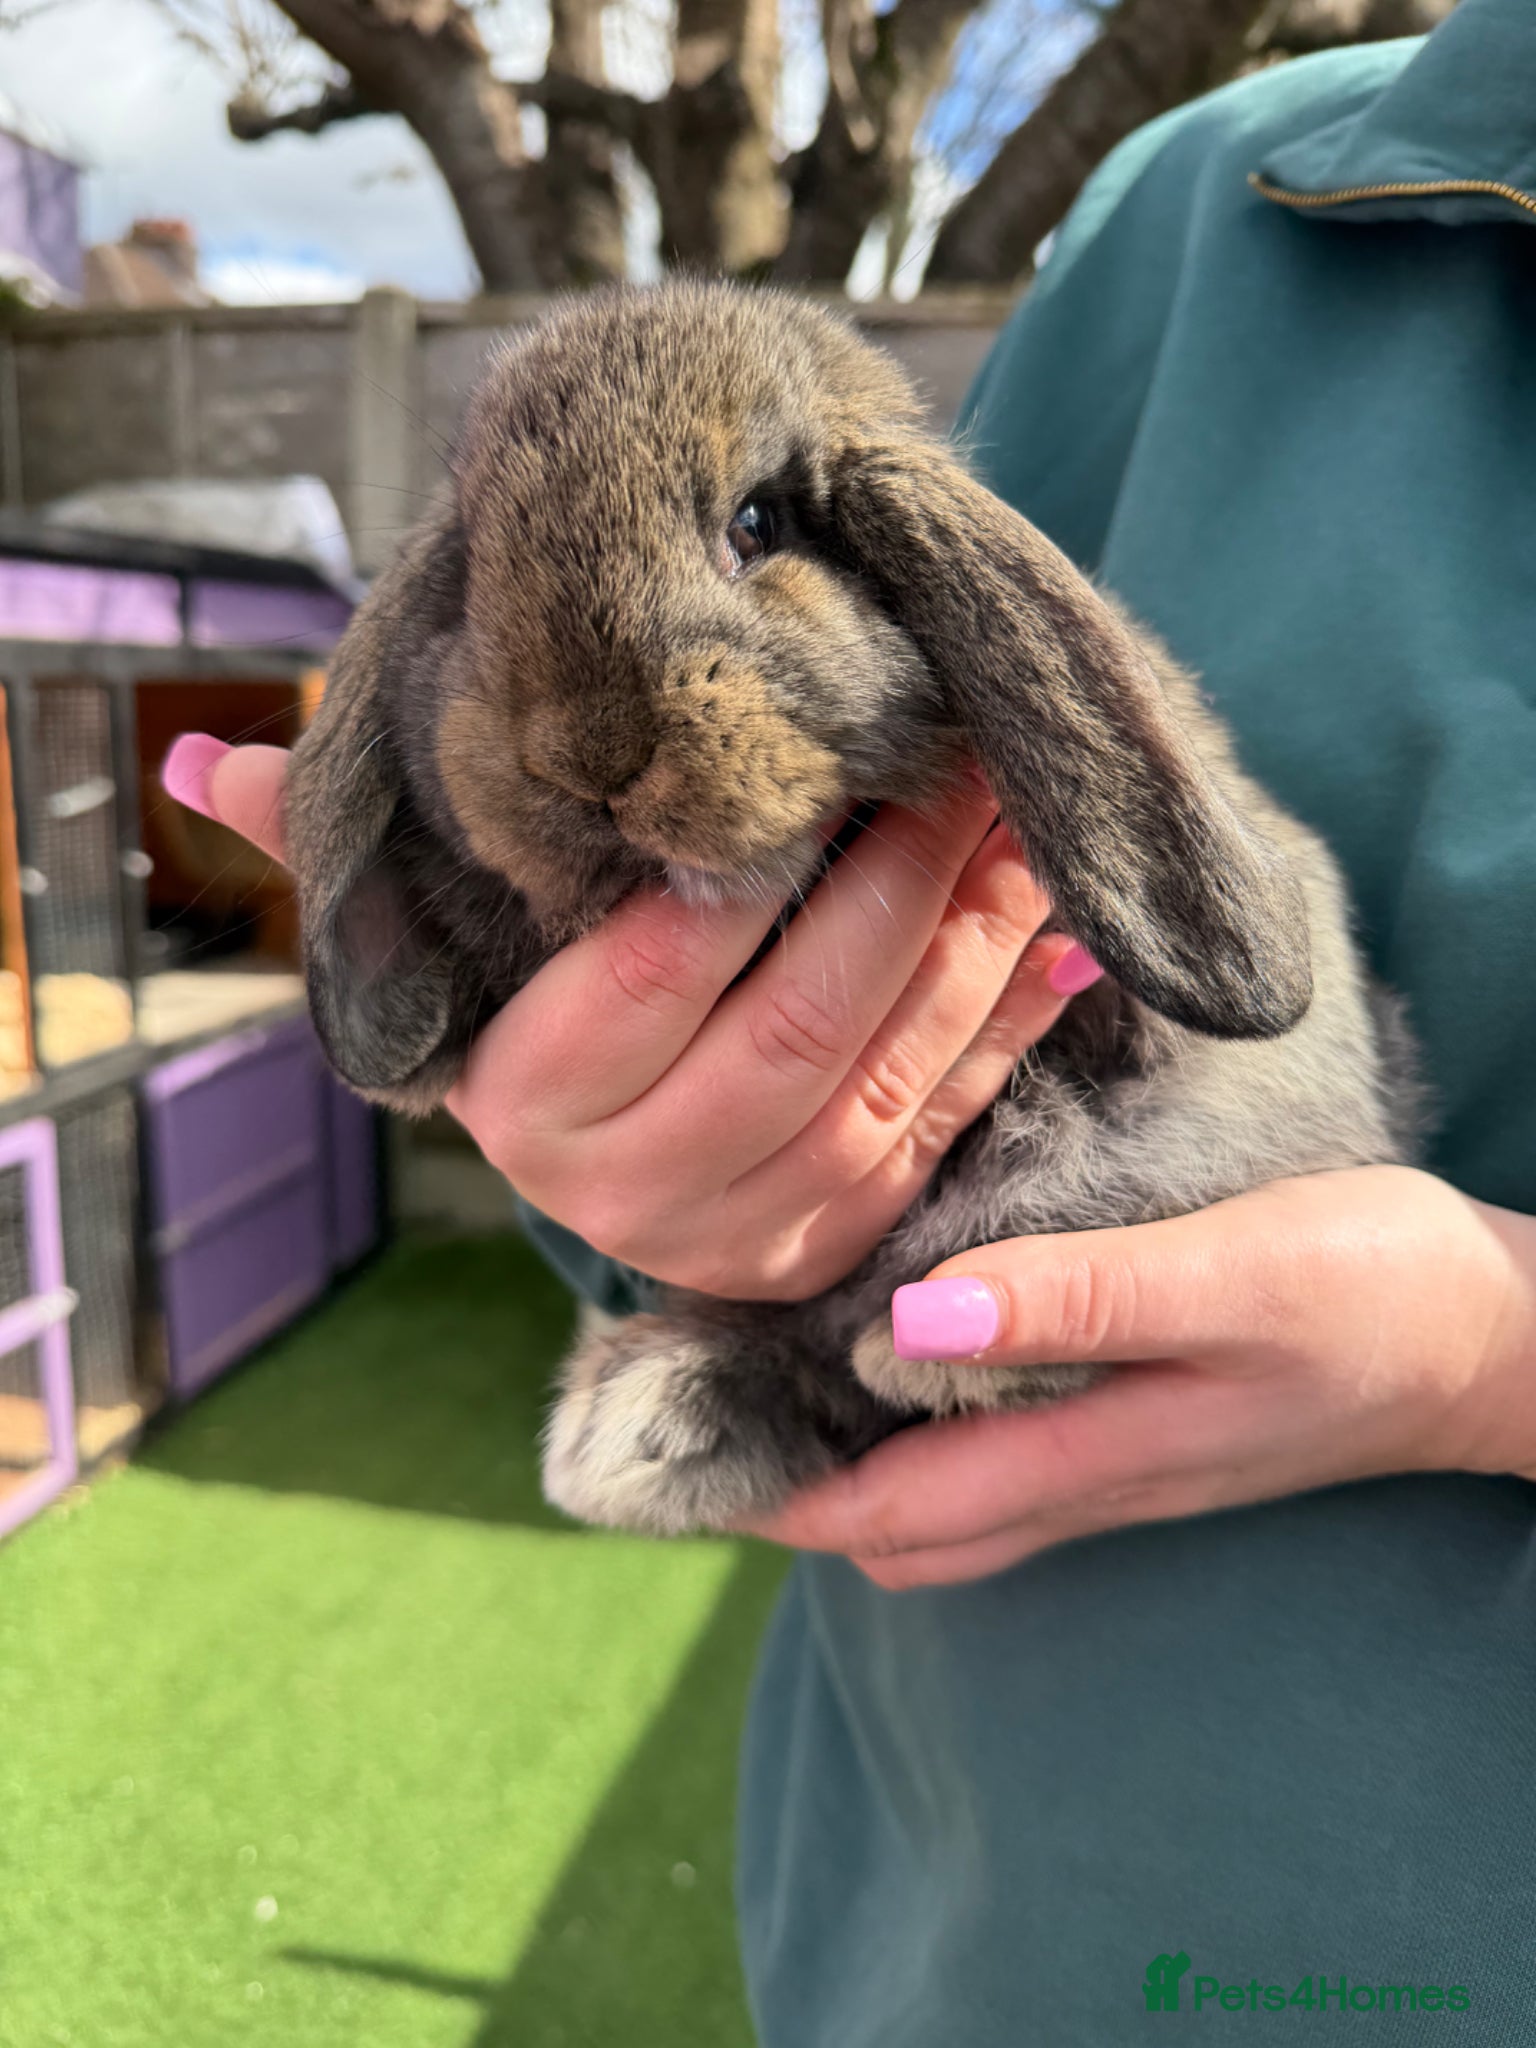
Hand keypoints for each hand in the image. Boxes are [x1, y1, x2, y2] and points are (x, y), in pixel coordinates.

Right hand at [162, 734, 1097, 1299]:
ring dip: (980, 934)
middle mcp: (637, 1187)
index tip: (818, 752)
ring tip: (1025, 810)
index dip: (748, 864)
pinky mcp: (850, 1239)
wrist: (610, 1170)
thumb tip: (209, 768)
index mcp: (527, 1104)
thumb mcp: (445, 948)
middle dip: (901, 878)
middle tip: (961, 748)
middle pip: (801, 1024)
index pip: (652, 971)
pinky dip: (1017, 1019)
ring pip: (895, 1070)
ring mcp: (759, 1229)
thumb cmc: (524, 1015)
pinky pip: (953, 1120)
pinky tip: (1065, 927)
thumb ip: (353, 860)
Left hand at [752, 1165, 1535, 1585]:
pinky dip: (926, 1416)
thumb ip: (1072, 1297)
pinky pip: (999, 1446)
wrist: (1489, 1335)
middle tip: (698, 1400)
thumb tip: (900, 1324)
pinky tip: (901, 1335)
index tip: (668, 1447)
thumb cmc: (1368, 1296)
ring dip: (853, 1453)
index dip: (773, 1499)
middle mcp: (1084, 1478)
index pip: (887, 1520)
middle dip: (792, 1488)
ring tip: (768, 1364)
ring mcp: (1113, 1457)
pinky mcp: (1141, 1418)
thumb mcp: (1225, 1281)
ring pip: (945, 1493)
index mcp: (1087, 1459)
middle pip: (900, 1528)